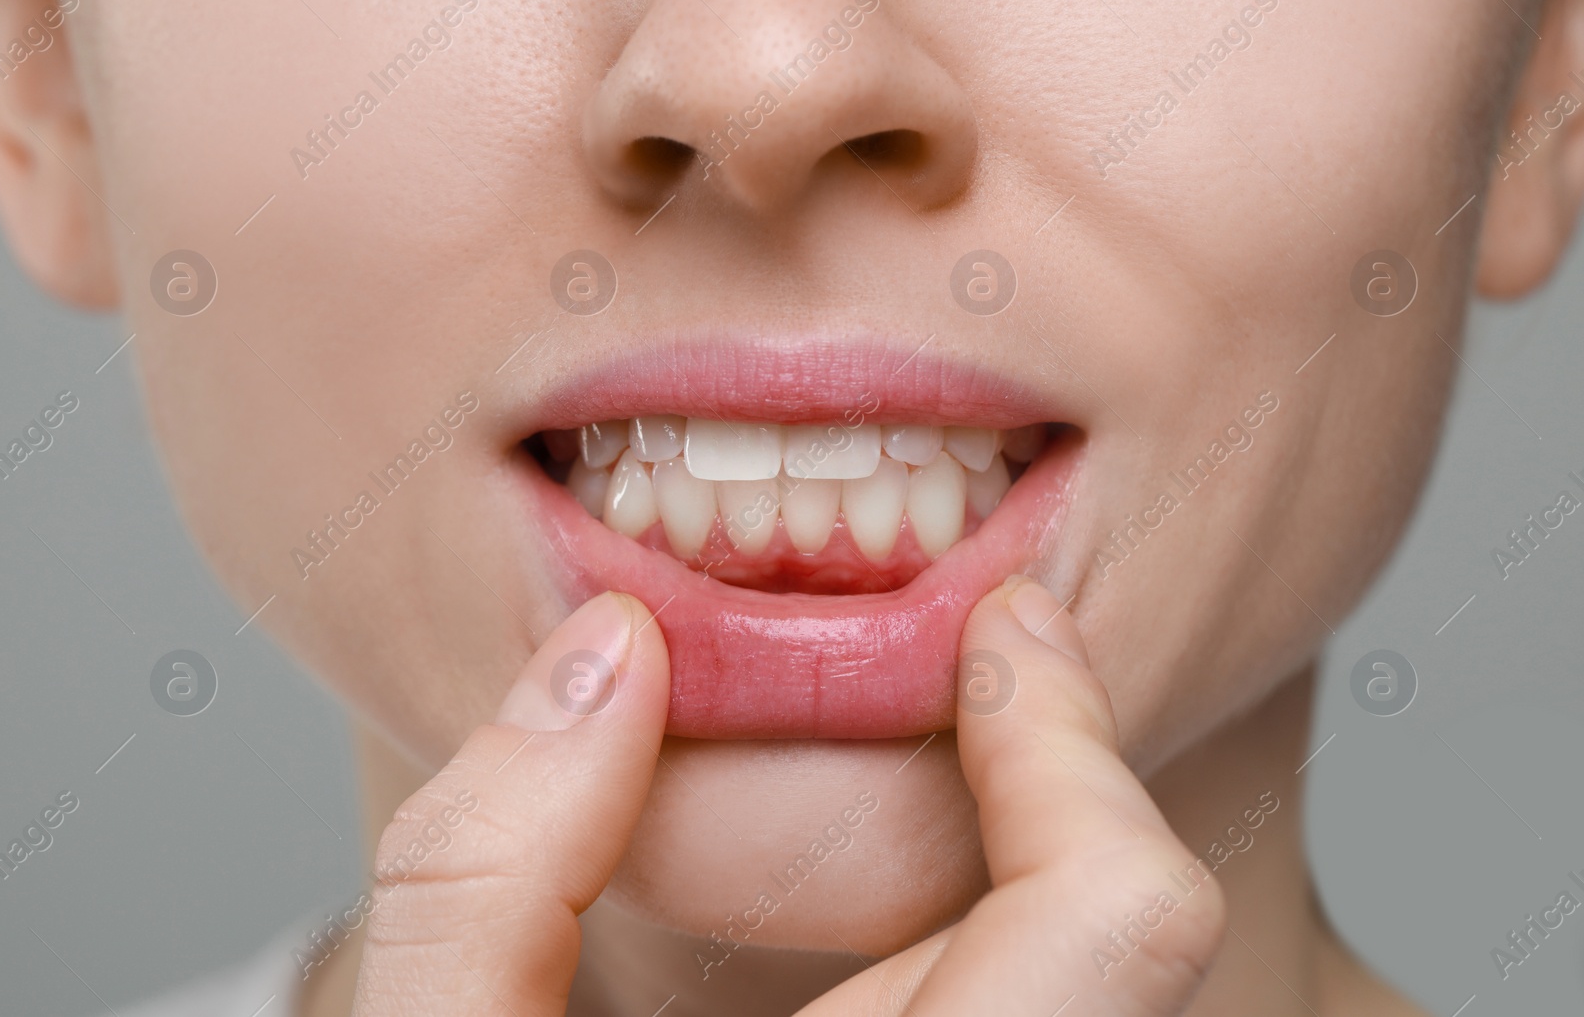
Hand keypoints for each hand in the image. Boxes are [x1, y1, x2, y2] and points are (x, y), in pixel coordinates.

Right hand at [350, 582, 1224, 1014]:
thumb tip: (602, 660)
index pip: (1117, 917)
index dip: (1064, 734)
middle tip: (973, 677)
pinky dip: (1005, 952)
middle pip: (1124, 941)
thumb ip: (486, 870)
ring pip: (1093, 992)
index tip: (1005, 629)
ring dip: (1030, 871)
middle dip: (1046, 786)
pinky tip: (900, 934)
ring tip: (927, 794)